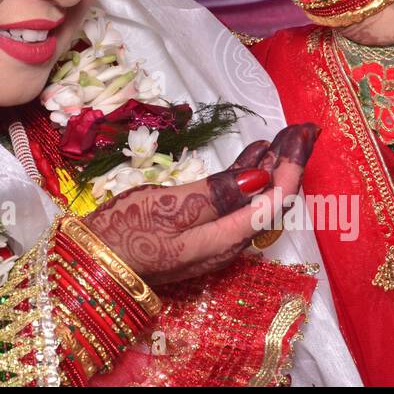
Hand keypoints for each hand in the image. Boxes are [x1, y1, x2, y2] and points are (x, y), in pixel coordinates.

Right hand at [83, 123, 318, 285]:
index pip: (275, 199)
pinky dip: (245, 180)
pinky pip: (235, 207)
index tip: (304, 132)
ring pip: (255, 203)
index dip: (293, 164)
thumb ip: (217, 194)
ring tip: (280, 138)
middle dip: (288, 163)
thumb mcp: (168, 207)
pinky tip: (249, 162)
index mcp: (225, 238)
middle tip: (300, 129)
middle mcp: (228, 244)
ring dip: (269, 169)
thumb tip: (261, 179)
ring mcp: (213, 243)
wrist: (89, 265)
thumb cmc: (124, 232)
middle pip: (271, 202)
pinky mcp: (197, 238)